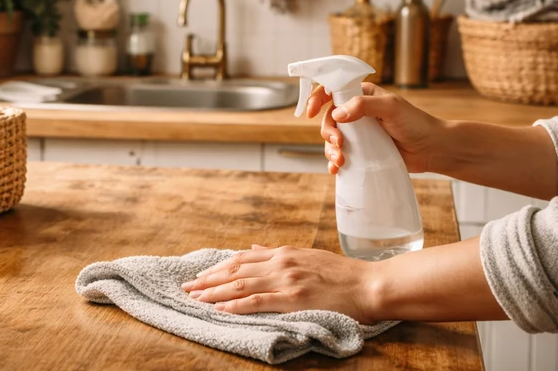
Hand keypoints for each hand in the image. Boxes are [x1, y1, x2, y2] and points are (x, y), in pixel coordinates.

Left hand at [181, 245, 378, 323]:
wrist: (369, 285)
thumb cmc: (342, 275)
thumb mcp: (307, 256)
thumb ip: (278, 254)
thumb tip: (254, 248)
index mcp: (284, 253)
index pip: (242, 259)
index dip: (218, 267)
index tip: (201, 274)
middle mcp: (281, 262)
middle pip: (235, 270)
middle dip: (208, 278)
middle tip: (187, 286)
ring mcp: (286, 280)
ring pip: (240, 284)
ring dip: (214, 291)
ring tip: (196, 297)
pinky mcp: (294, 298)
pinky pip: (257, 301)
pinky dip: (235, 304)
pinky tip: (219, 308)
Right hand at [304, 82, 443, 174]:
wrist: (432, 149)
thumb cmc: (416, 123)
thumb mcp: (391, 107)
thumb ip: (364, 105)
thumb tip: (337, 114)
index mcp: (361, 96)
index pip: (332, 91)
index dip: (317, 99)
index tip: (310, 112)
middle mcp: (356, 113)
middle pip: (328, 119)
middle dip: (328, 132)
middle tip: (338, 143)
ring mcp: (358, 134)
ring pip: (332, 139)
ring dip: (330, 150)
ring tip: (341, 160)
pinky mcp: (361, 152)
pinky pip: (340, 156)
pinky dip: (334, 163)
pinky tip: (336, 170)